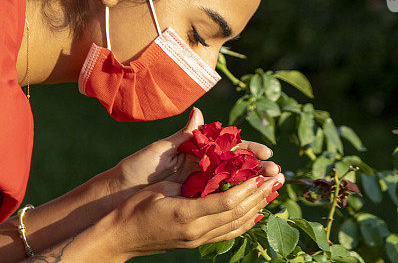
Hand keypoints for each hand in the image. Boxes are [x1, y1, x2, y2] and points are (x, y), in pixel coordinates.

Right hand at [105, 172, 283, 258]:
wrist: (120, 237)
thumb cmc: (135, 206)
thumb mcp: (161, 187)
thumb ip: (187, 174)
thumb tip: (207, 154)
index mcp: (186, 213)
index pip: (226, 202)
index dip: (247, 188)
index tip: (261, 173)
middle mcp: (196, 231)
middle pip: (237, 214)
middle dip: (259, 196)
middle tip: (277, 179)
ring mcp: (197, 240)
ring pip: (236, 226)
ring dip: (257, 208)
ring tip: (272, 193)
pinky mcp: (196, 243)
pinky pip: (227, 234)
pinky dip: (244, 222)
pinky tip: (255, 213)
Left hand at [111, 107, 281, 194]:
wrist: (117, 194)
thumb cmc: (136, 169)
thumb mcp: (160, 150)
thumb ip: (183, 135)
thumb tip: (198, 112)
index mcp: (196, 152)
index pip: (229, 148)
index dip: (249, 150)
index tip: (265, 152)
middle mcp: (201, 169)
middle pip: (237, 167)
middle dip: (258, 169)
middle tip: (276, 173)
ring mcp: (198, 187)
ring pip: (232, 186)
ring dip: (253, 187)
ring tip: (271, 189)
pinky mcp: (193, 203)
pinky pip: (219, 204)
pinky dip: (236, 204)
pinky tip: (252, 208)